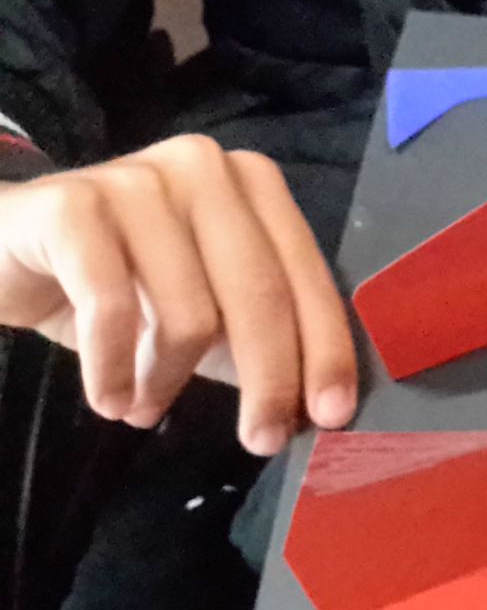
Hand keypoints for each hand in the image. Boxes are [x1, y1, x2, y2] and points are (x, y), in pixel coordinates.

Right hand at [0, 135, 356, 453]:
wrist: (0, 250)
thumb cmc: (116, 281)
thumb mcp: (200, 311)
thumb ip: (257, 343)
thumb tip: (315, 409)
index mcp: (252, 186)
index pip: (306, 277)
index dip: (325, 351)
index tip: (331, 416)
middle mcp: (204, 169)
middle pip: (260, 295)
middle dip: (269, 380)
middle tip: (262, 441)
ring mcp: (138, 179)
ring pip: (190, 310)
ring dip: (171, 380)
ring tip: (146, 407)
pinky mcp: (72, 205)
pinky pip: (113, 308)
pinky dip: (114, 369)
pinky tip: (111, 399)